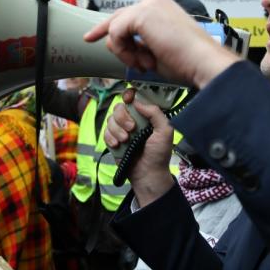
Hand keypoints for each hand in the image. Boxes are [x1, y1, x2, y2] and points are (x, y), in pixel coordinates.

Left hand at [84, 0, 239, 88]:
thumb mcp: (154, 51)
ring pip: (116, 27)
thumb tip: (113, 43)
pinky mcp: (142, 14)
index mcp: (161, 7)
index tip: (94, 35)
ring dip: (125, 51)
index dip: (111, 27)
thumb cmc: (187, 61)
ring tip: (145, 63)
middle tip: (90, 39)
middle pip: (118, 16)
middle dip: (108, 34)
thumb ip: (134, 44)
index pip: (129, 14)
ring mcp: (148, 5)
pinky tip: (140, 60)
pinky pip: (115, 33)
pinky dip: (123, 51)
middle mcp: (154, 1)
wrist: (203, 63)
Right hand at [104, 89, 174, 206]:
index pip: (134, 98)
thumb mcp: (165, 131)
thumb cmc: (159, 154)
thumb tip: (138, 102)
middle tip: (132, 129)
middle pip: (119, 107)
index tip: (128, 99)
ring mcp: (121, 130)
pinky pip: (105, 131)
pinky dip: (110, 138)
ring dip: (117, 130)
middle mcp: (133, 120)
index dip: (129, 95)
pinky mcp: (113, 140)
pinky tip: (118, 145)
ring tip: (125, 141)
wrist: (147, 174)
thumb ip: (155, 113)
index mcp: (146, 116)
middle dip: (123, 117)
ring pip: (110, 119)